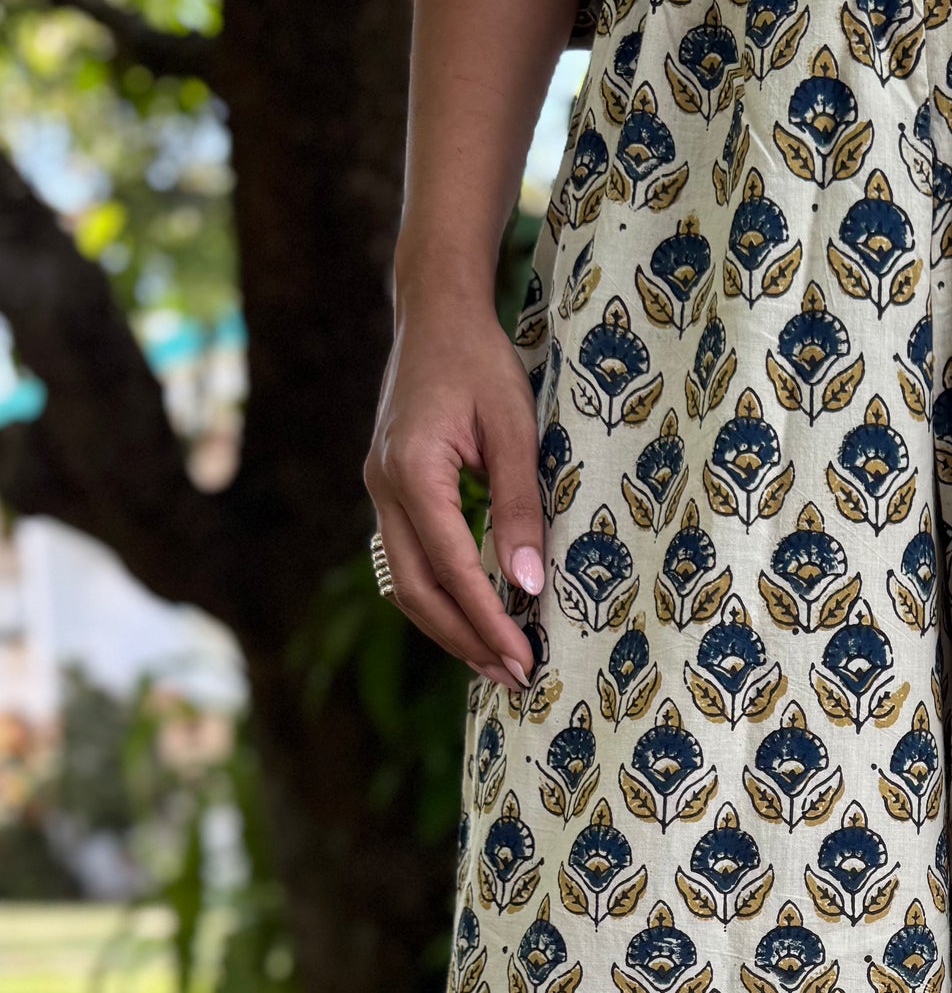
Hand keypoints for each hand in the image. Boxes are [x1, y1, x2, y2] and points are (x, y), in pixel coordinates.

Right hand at [364, 284, 543, 693]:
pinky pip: (407, 559)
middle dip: (464, 640)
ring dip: (448, 627)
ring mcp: (380, 490)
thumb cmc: (481, 361)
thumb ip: (521, 505)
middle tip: (514, 677)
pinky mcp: (389, 490)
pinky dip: (438, 596)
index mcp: (411, 470)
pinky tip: (474, 618)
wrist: (435, 314)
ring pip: (404, 582)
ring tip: (495, 662)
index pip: (451, 568)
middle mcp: (383, 487)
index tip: (523, 659)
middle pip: (415, 590)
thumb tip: (530, 583)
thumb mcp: (517, 428)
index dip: (487, 621)